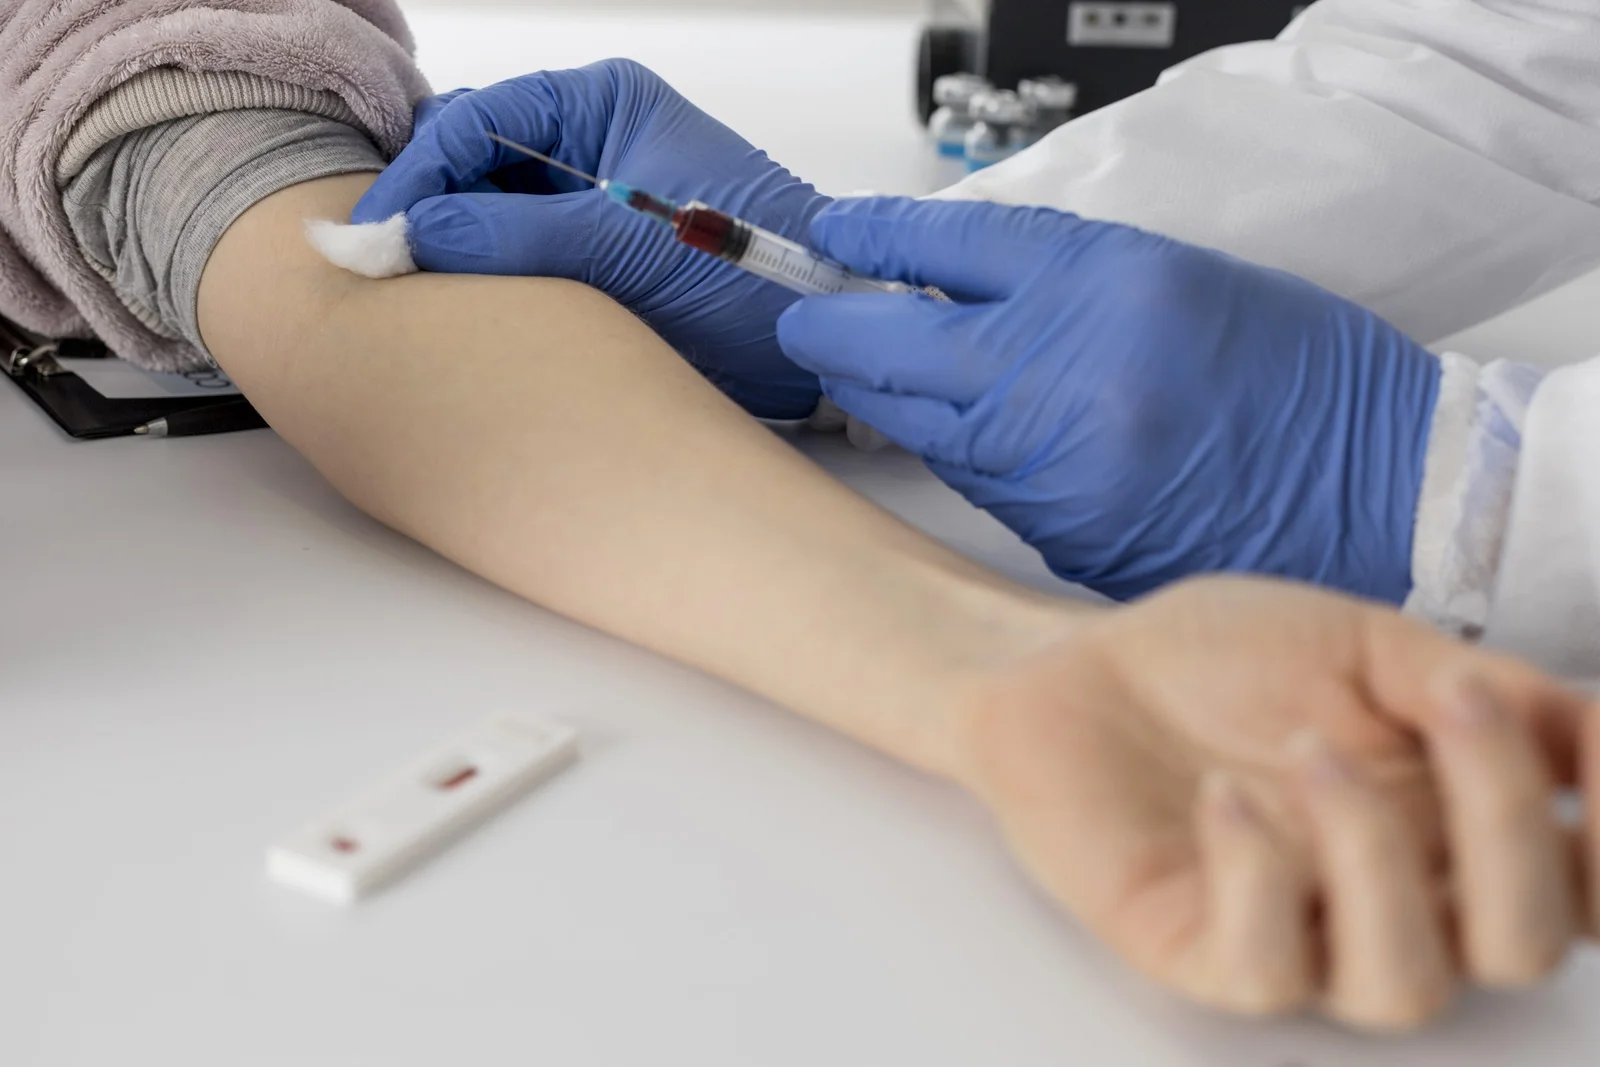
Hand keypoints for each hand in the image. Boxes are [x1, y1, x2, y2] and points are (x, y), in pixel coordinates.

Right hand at [354, 59, 828, 418]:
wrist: (817, 341)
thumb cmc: (756, 272)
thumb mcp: (630, 248)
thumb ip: (519, 237)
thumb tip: (419, 235)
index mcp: (604, 105)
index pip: (481, 120)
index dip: (421, 174)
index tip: (376, 231)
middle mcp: (590, 143)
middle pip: (472, 160)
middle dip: (426, 206)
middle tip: (381, 265)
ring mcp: (588, 201)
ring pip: (487, 211)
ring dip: (449, 248)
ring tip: (408, 294)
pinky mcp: (593, 259)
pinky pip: (516, 259)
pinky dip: (482, 282)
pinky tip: (456, 313)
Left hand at [776, 198, 1441, 601]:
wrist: (1382, 492)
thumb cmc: (1301, 379)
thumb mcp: (1178, 280)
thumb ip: (1061, 282)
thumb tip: (954, 285)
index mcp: (1101, 283)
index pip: (941, 245)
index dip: (869, 236)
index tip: (831, 233)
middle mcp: (1061, 370)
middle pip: (890, 341)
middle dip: (829, 326)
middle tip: (804, 315)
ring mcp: (1051, 460)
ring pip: (917, 422)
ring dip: (884, 394)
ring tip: (864, 370)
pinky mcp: (1054, 531)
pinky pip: (971, 481)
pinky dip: (950, 451)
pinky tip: (956, 433)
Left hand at [953, 577, 1594, 1028]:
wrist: (1082, 665)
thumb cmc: (1220, 661)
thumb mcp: (1364, 646)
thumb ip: (1472, 689)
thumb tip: (1583, 721)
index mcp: (1454, 831)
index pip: (1586, 891)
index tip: (1594, 739)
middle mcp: (1394, 900)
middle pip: (1523, 944)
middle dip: (1509, 819)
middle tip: (1452, 701)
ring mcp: (1300, 935)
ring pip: (1404, 986)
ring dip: (1378, 856)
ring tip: (1310, 748)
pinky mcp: (1200, 951)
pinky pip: (1264, 969)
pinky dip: (1260, 877)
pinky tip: (1225, 796)